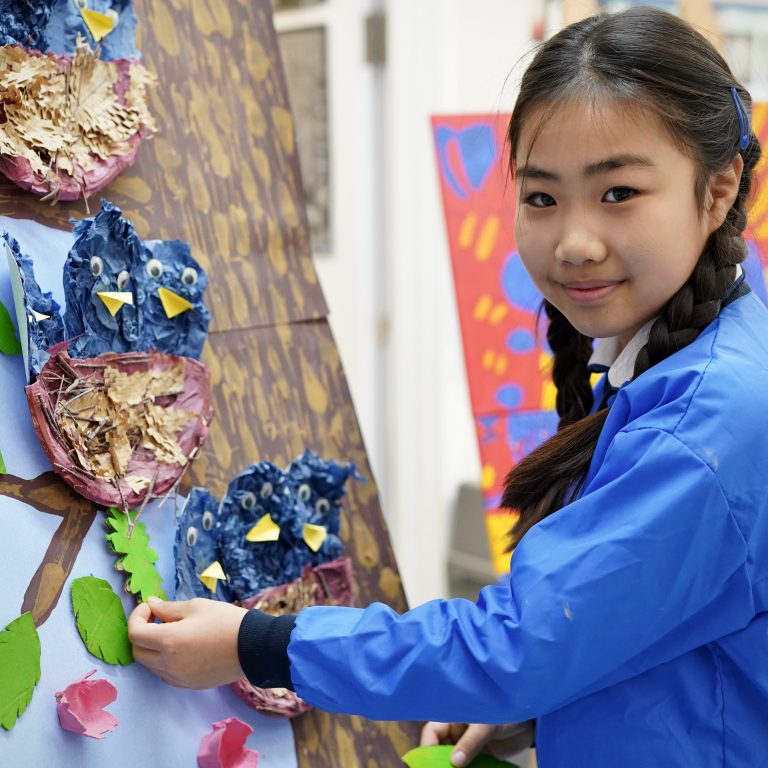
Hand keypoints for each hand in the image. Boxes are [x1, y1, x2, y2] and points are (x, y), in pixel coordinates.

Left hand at [128, 597, 247, 688]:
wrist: (254, 647)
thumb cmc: (226, 621)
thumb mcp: (197, 607)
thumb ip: (168, 608)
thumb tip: (151, 605)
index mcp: (168, 641)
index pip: (135, 633)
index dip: (138, 616)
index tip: (151, 607)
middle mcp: (168, 664)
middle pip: (138, 652)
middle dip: (142, 633)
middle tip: (158, 619)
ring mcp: (178, 678)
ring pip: (151, 665)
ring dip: (153, 648)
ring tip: (173, 632)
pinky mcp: (188, 685)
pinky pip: (166, 674)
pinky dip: (165, 661)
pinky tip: (183, 648)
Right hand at [420, 720, 534, 766]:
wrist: (531, 720)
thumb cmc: (506, 710)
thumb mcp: (487, 724)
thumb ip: (471, 742)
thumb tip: (454, 762)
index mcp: (454, 716)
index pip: (432, 732)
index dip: (427, 748)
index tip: (427, 763)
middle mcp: (457, 731)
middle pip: (439, 749)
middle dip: (438, 762)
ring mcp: (468, 744)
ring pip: (453, 760)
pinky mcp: (481, 756)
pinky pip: (469, 766)